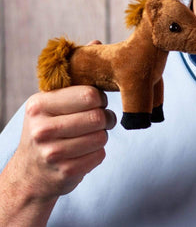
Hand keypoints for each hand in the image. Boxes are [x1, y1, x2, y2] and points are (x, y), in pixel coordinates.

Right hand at [5, 86, 115, 201]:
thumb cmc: (49, 129)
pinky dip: (97, 152)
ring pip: (101, 137)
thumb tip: (109, 80)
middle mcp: (42, 129)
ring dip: (102, 135)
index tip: (97, 103)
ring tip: (90, 135)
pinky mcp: (65, 171)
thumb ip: (73, 92)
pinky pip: (100, 155)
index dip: (100, 98)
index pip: (89, 95)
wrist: (30, 172)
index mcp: (39, 105)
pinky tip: (84, 152)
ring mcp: (52, 153)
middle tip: (100, 120)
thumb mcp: (49, 106)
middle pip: (97, 117)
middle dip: (106, 118)